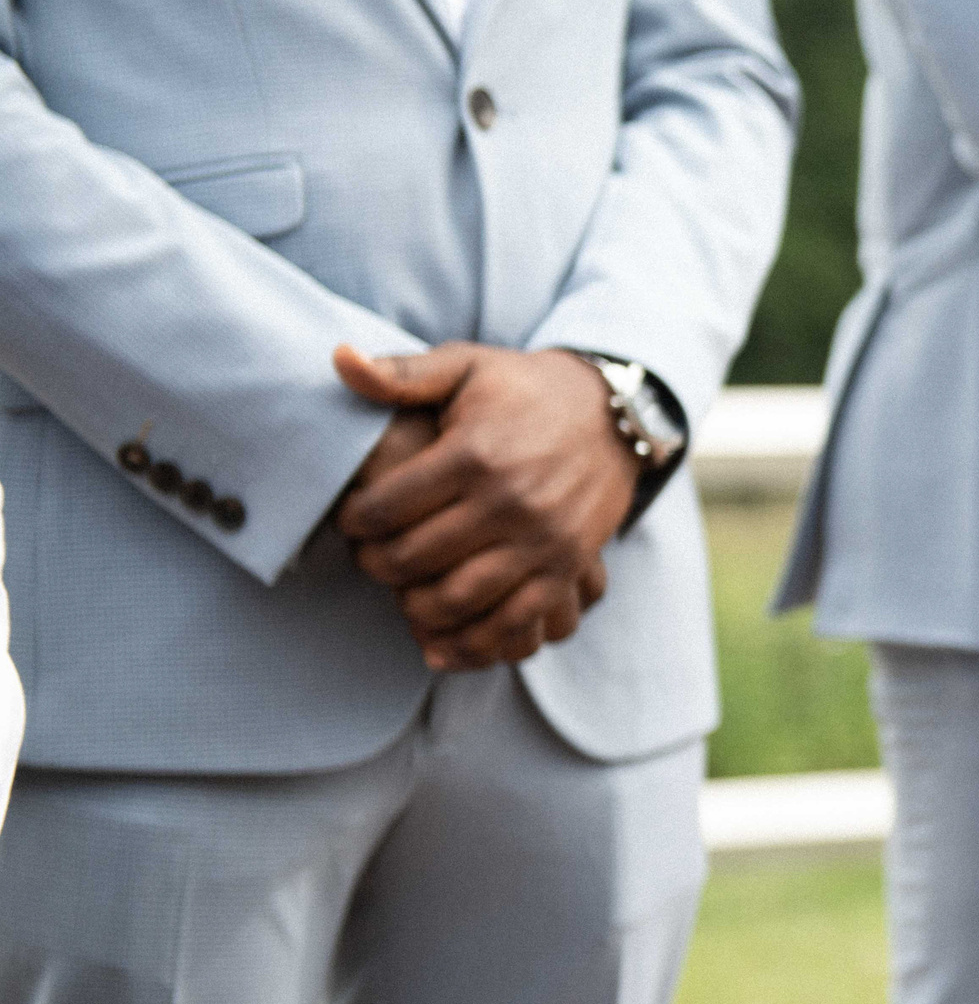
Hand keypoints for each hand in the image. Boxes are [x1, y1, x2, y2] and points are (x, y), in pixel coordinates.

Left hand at [334, 343, 639, 670]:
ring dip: (415, 607)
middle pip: (414, 557)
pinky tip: (441, 640)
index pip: (386, 508)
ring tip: (403, 592)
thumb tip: (339, 360)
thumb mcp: (467, 366)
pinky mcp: (568, 566)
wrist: (614, 414)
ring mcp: (543, 538)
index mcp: (474, 453)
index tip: (351, 520)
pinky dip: (472, 643)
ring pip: (458, 598)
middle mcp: (509, 500)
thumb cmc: (526, 390)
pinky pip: (514, 622)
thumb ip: (402, 374)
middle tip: (369, 557)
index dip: (354, 521)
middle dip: (376, 565)